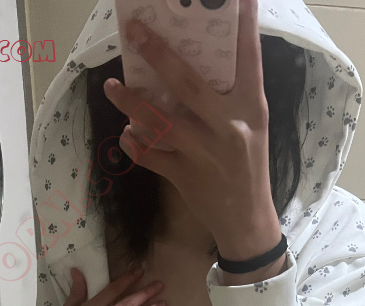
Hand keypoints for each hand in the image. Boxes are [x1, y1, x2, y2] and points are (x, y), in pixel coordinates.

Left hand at [104, 0, 281, 261]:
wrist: (247, 220)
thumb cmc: (248, 167)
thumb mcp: (252, 126)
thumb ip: (231, 97)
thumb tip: (195, 62)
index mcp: (251, 109)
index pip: (248, 59)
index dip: (244, 25)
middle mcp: (229, 128)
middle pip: (188, 84)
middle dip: (158, 54)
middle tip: (134, 31)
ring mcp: (205, 155)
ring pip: (160, 122)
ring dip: (131, 103)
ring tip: (112, 87)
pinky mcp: (186, 178)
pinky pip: (151, 156)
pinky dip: (134, 145)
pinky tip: (126, 135)